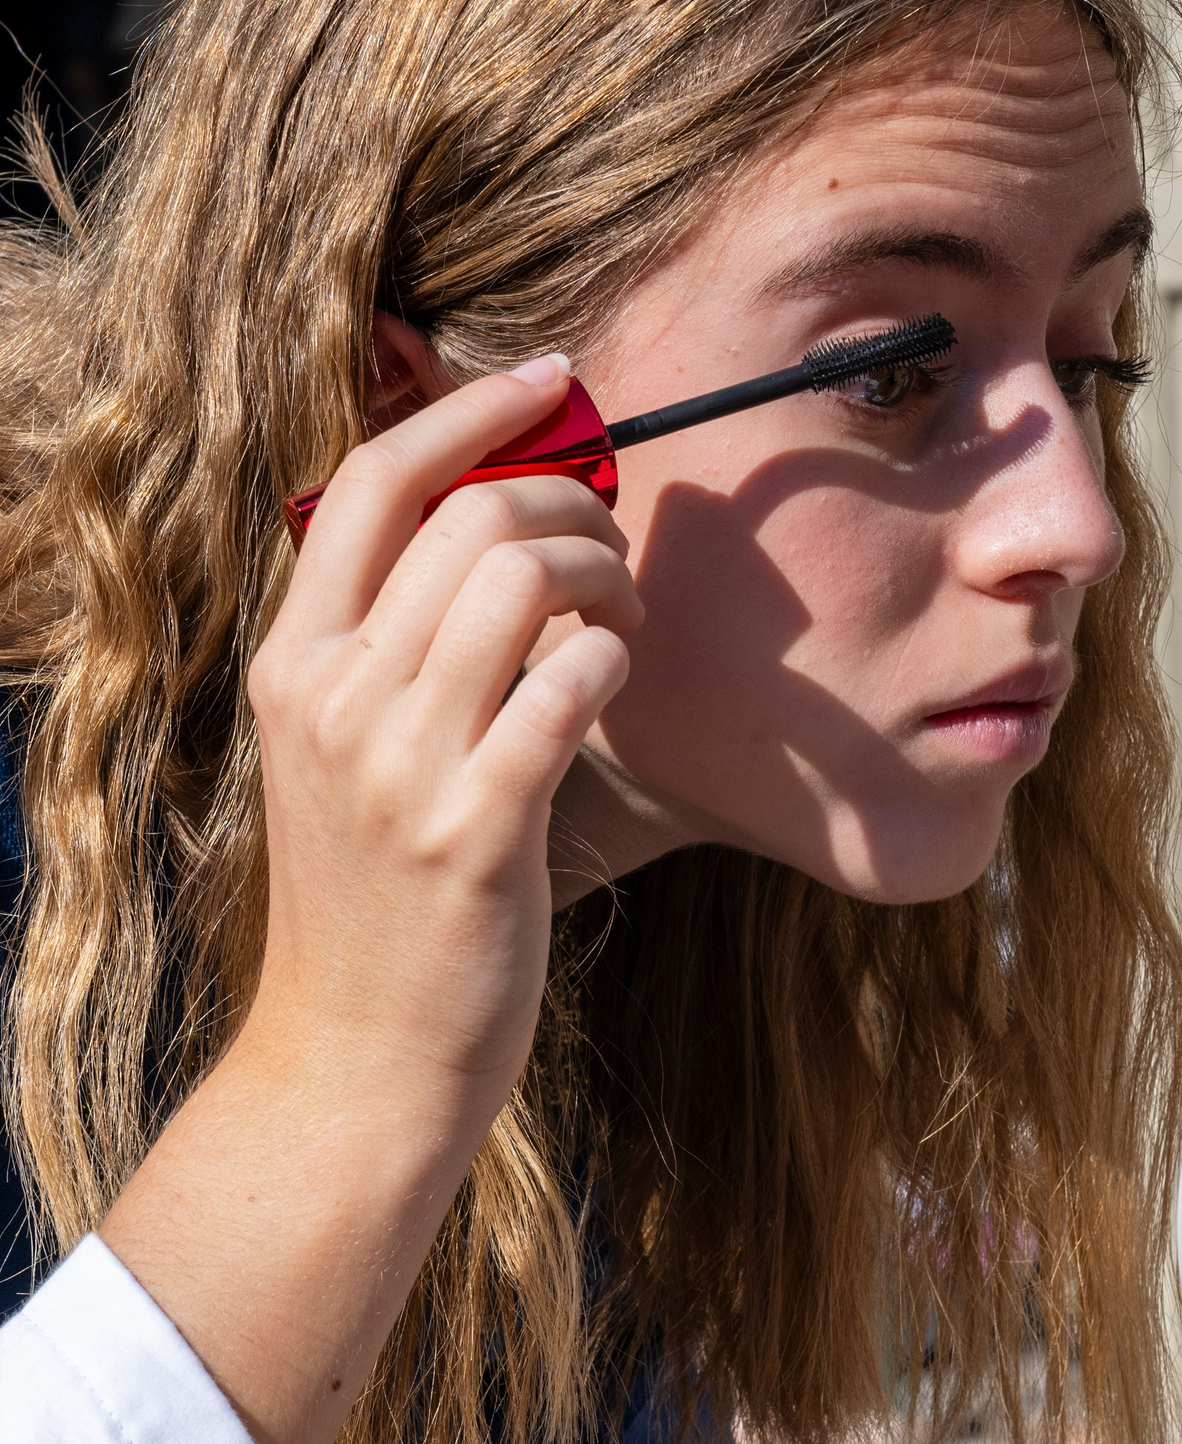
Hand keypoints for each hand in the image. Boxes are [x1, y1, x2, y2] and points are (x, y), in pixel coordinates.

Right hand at [101, 355, 639, 1443]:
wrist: (356, 1063)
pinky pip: (565, 688)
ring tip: (623, 627)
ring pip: (518, 581)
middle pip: (466, 517)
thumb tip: (495, 542)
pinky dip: (611, 665)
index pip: (366, 481)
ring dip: (605, 580)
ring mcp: (397, 763)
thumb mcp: (349, 760)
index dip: (467, 410)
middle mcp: (333, 697)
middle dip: (572, 505)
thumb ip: (397, 653)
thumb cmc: (379, 904)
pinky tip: (616, 690)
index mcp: (296, 664)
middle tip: (617, 554)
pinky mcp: (472, 830)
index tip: (553, 380)